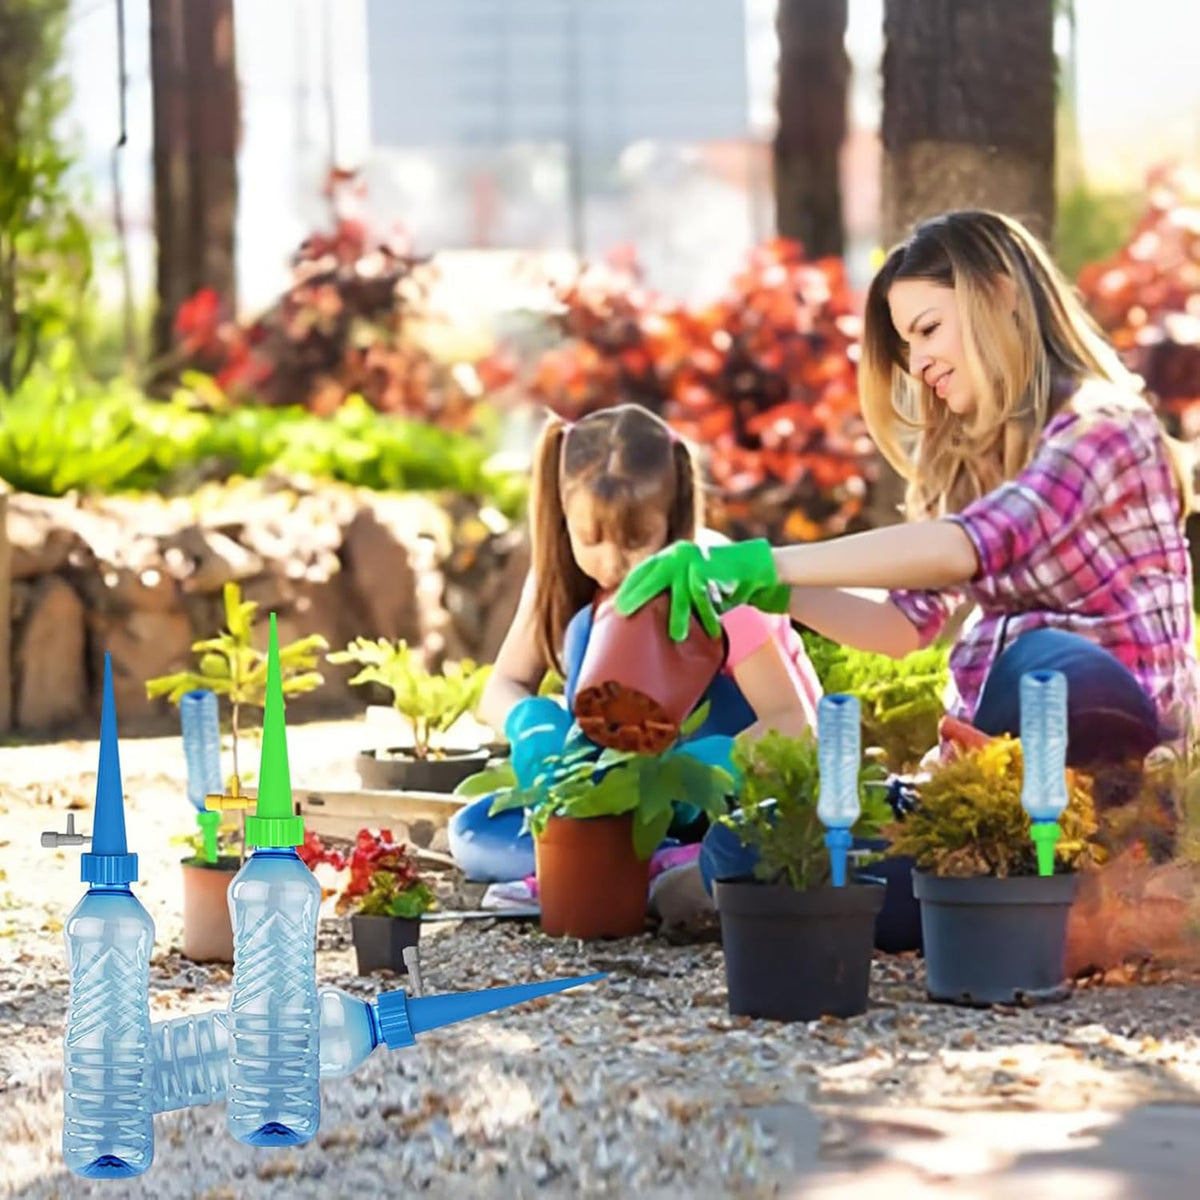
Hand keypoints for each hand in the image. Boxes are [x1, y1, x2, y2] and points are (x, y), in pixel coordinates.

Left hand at [615, 538, 790, 641]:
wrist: (753, 565)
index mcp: (672, 555)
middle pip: (651, 576)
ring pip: (681, 594)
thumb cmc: (719, 578)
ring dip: (678, 617)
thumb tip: (647, 611)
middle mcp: (679, 554)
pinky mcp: (711, 570)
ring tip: (675, 636)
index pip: (644, 570)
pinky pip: (707, 598)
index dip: (630, 586)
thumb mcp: (690, 578)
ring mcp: (695, 561)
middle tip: (622, 612)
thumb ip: (672, 588)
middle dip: (636, 594)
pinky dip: (710, 616)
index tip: (616, 601)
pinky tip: (711, 631)